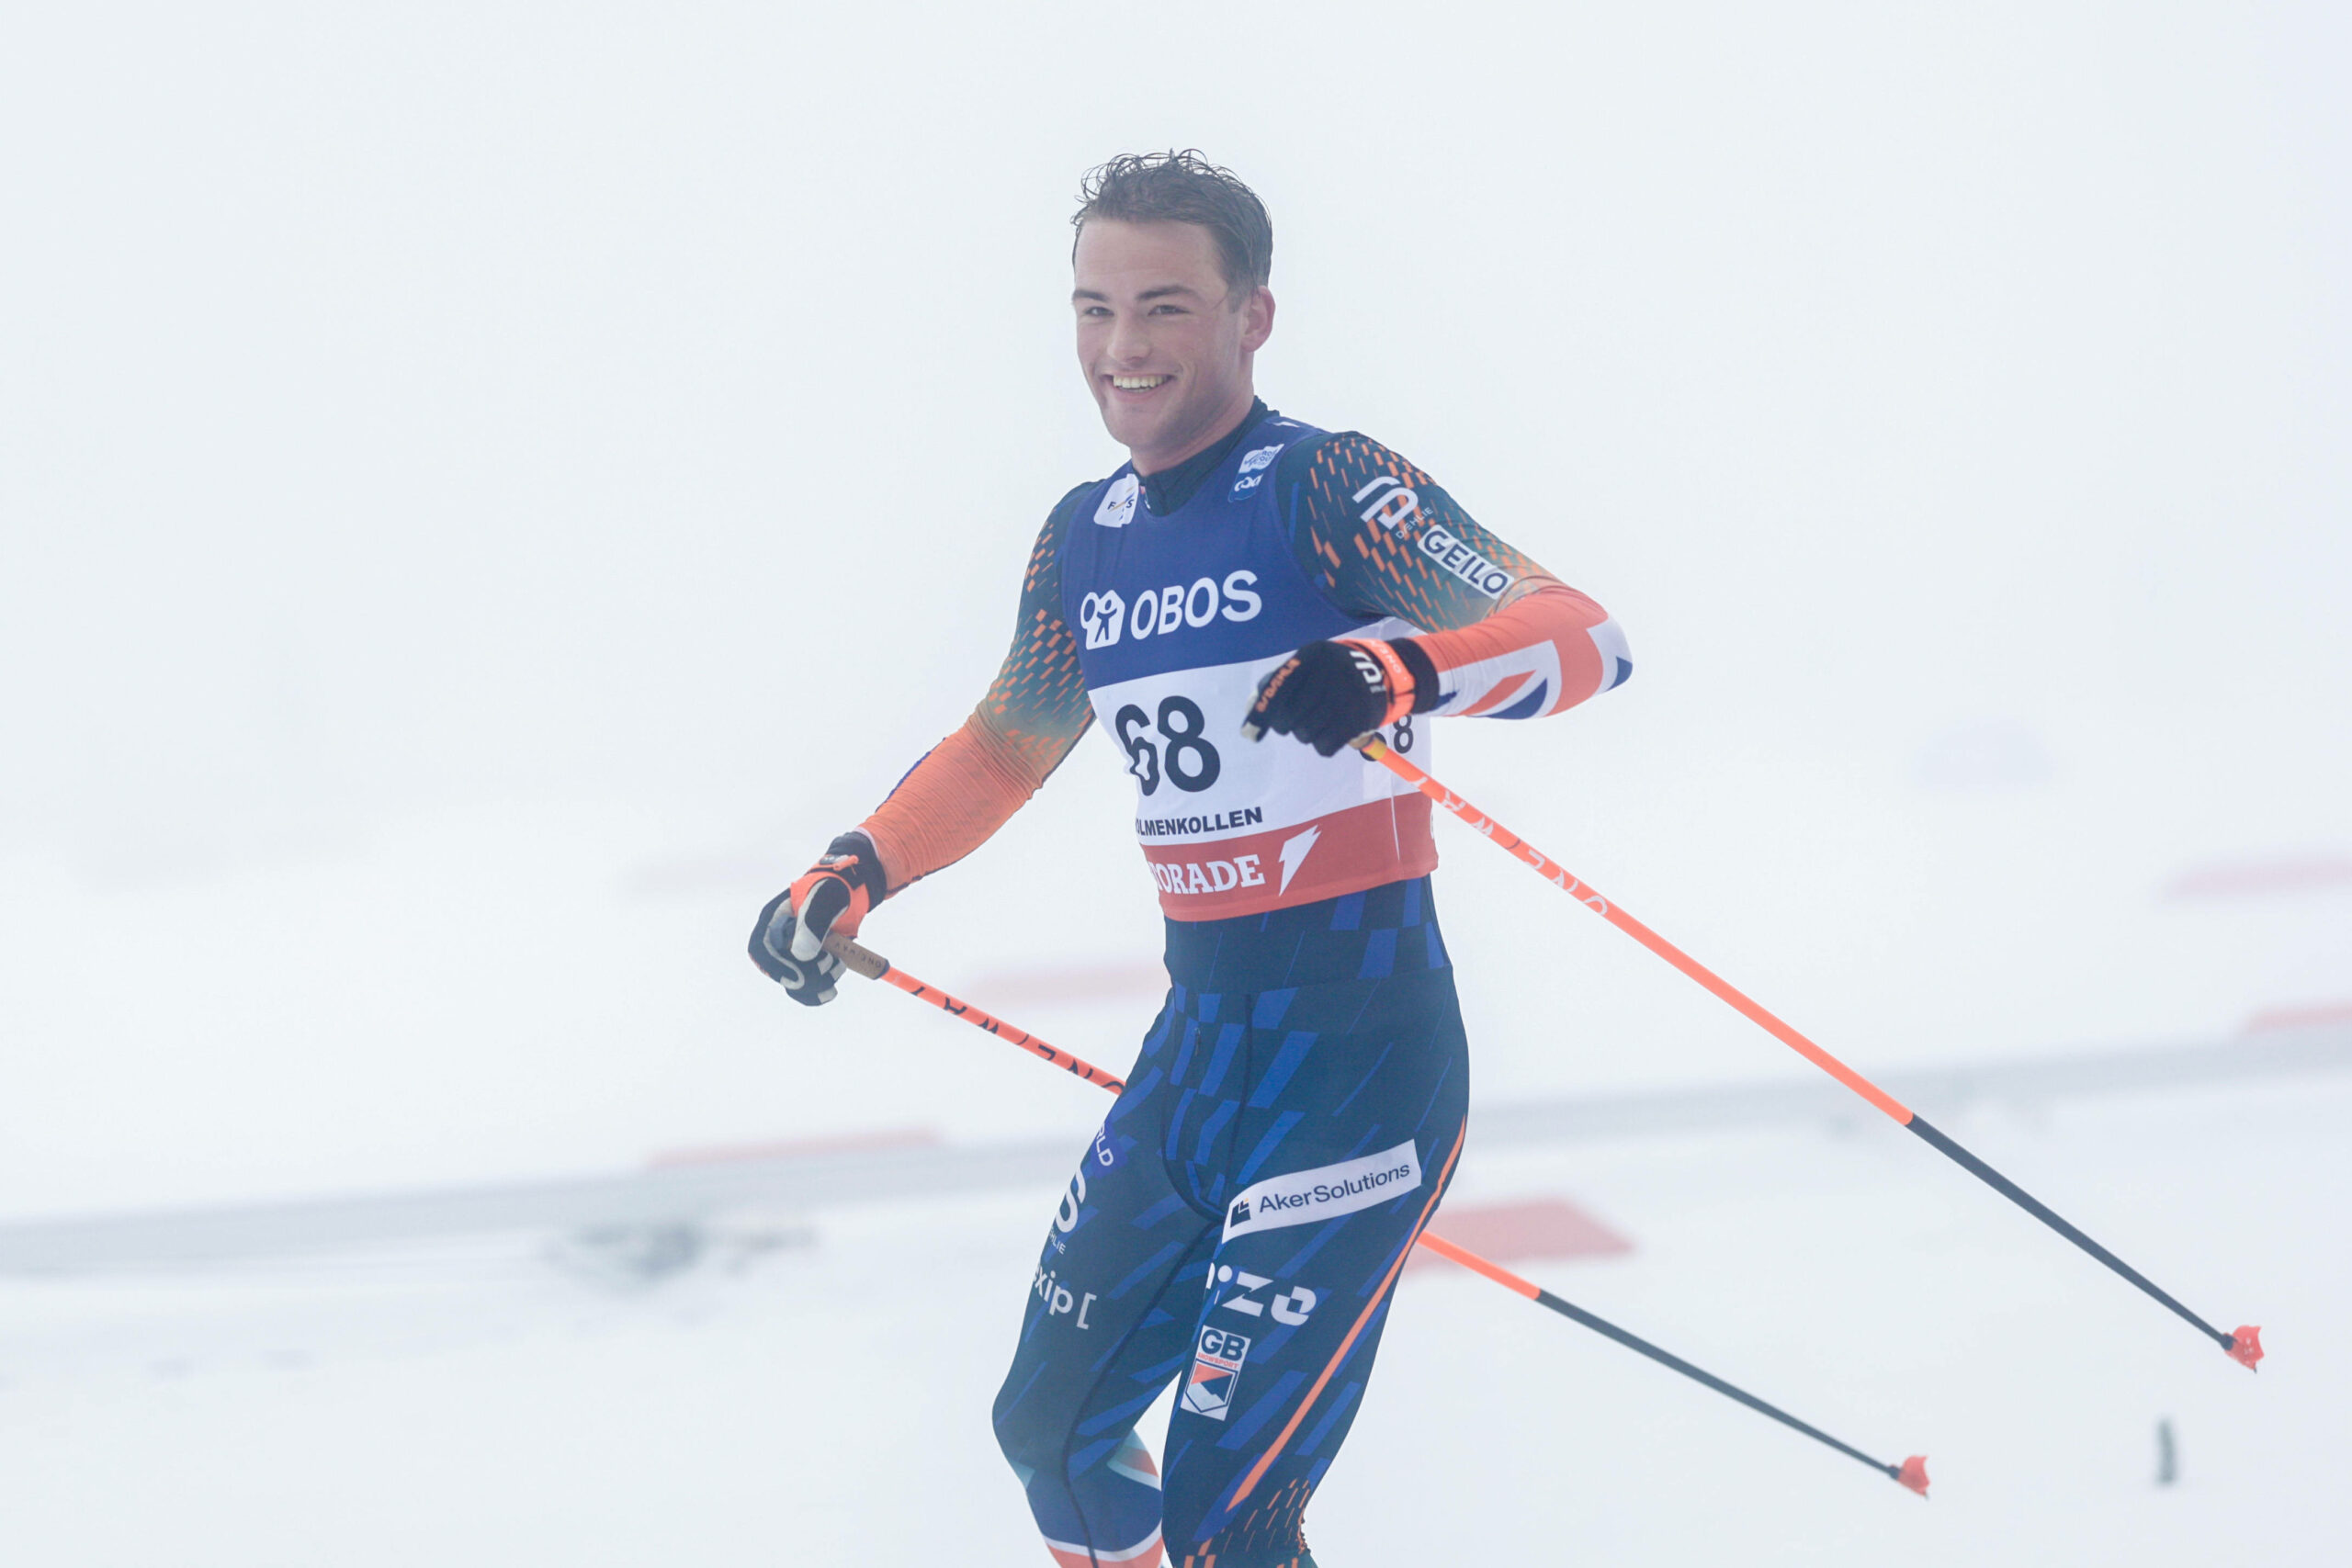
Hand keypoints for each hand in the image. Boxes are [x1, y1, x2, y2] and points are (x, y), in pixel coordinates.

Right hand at [749, 833, 886, 1005]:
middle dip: (805, 976)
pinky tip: (831, 990)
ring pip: (792, 984)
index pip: (760, 949)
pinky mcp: (807, 965)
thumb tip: (802, 954)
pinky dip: (817, 994)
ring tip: (839, 967)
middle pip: (777, 971)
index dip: (775, 967)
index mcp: (773, 920)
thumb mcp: (826, 898)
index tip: (798, 978)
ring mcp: (792, 955)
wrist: (850, 892)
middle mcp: (778, 941)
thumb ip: (813, 922)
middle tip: (833, 964)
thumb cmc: (834, 889)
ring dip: (815, 986)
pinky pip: (804, 989)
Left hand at [1242, 638, 1417, 756]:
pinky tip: (1330, 732)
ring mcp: (1348, 697)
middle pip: (1289, 717)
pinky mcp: (1360, 719)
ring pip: (1305, 734)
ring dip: (1305, 734)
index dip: (1260, 713)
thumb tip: (1251, 710)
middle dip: (1285, 724)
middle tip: (1293, 721)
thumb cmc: (1331, 672)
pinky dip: (1323, 744)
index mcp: (1313, 655)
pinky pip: (1325, 747)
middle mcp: (1331, 673)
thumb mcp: (1308, 664)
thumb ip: (1278, 682)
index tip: (1249, 733)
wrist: (1382, 672)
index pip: (1278, 689)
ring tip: (1317, 721)